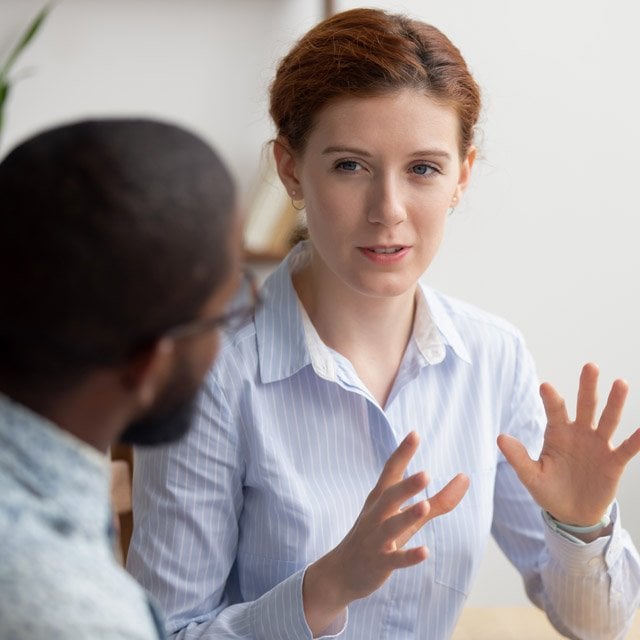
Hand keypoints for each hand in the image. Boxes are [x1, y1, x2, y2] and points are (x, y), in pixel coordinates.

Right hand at [302, 431, 468, 634]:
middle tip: (425, 474)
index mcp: (381, 499)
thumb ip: (438, 500)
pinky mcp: (379, 563)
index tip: (414, 434)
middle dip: (406, 485)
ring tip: (424, 505)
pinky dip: (409, 556)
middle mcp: (376, 515)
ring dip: (407, 516)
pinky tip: (425, 552)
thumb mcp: (407, 517)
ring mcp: (376, 540)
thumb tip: (466, 478)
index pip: (391, 472)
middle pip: (390, 496)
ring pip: (392, 526)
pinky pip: (395, 559)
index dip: (402, 454)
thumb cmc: (378, 536)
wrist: (341, 572)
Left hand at [498, 363, 639, 526]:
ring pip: (608, 420)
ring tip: (620, 383)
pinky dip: (637, 439)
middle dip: (587, 387)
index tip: (545, 386)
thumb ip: (518, 457)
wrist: (571, 514)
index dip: (551, 399)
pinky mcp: (613, 462)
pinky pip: (627, 448)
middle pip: (585, 405)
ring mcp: (597, 445)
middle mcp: (579, 433)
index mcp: (557, 433)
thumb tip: (500, 437)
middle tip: (590, 366)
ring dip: (615, 403)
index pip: (555, 411)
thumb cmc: (549, 490)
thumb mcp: (531, 476)